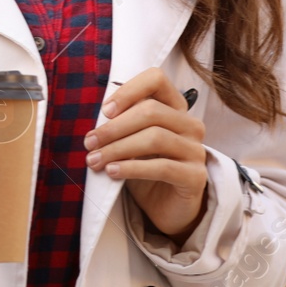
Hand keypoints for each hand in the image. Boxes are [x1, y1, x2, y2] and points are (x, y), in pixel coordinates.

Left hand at [84, 67, 207, 242]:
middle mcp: (190, 125)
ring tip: (95, 160)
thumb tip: (93, 122)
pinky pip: (162, 167)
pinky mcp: (196, 176)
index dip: (128, 91)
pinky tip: (112, 172)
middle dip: (114, 127)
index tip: (104, 111)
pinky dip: (132, 168)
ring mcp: (196, 150)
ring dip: (118, 148)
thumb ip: (120, 125)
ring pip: (155, 138)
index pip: (156, 80)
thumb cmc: (145, 167)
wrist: (167, 207)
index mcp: (175, 108)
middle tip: (89, 142)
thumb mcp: (131, 141)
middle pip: (151, 111)